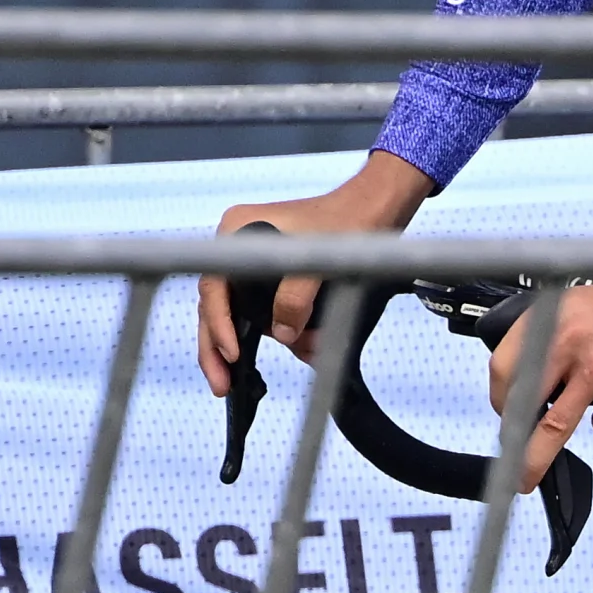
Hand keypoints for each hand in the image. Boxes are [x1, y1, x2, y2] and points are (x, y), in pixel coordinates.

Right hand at [198, 151, 436, 395]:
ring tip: (301, 353)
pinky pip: (272, 311)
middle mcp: (240, 248)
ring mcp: (257, 263)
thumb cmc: (349, 219)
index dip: (218, 326)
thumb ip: (296, 298)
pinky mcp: (279, 278)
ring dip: (269, 340)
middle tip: (222, 386)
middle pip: (218, 307)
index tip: (231, 355)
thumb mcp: (320, 260)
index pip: (214, 288)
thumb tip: (282, 335)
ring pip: (247, 314)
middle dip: (221, 349)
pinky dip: (288, 331)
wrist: (378, 205)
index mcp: (238, 232)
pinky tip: (307, 347)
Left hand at [489, 274, 592, 483]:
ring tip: (531, 476)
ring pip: (556, 428)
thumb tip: (528, 386)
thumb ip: (551, 340)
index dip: (500, 399)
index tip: (506, 415)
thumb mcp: (580, 306)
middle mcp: (569, 342)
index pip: (504, 368)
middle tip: (507, 465)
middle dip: (511, 442)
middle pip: (523, 405)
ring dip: (539, 458)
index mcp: (552, 317)